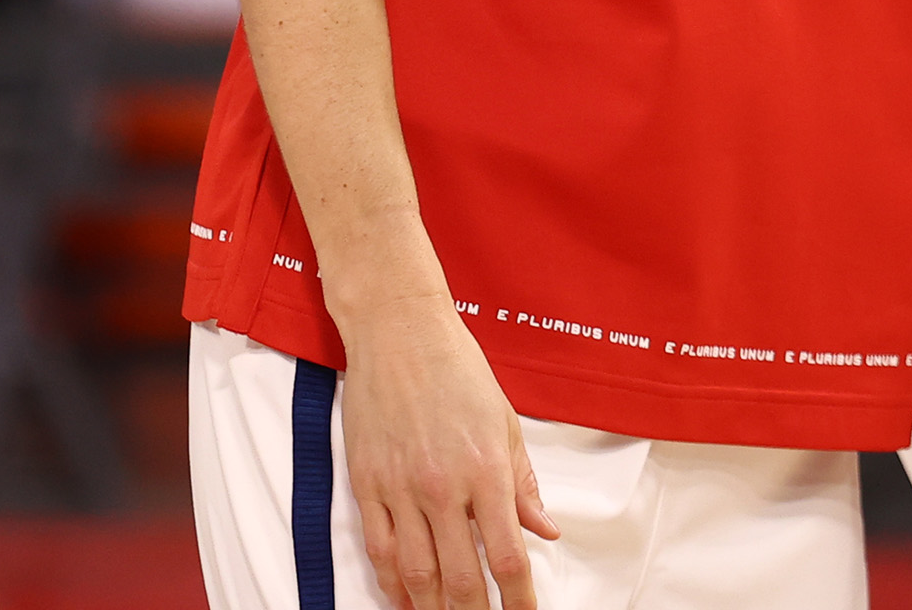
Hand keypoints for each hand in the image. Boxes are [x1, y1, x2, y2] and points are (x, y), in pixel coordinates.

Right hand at [333, 295, 557, 609]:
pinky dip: (392, 583)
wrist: (398, 329)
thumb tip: (544, 531)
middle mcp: (444, 486)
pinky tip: (405, 598)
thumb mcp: (504, 422)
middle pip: (461, 578)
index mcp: (486, 470)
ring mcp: (401, 487)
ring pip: (416, 574)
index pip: (507, 556)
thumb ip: (523, 484)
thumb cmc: (457, 367)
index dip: (518, 599)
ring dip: (433, 607)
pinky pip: (380, 548)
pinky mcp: (367, 482)